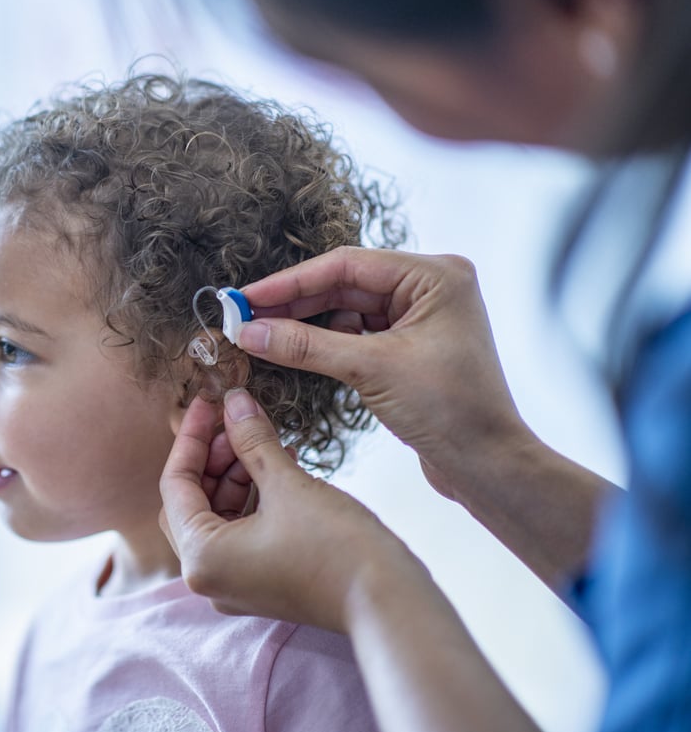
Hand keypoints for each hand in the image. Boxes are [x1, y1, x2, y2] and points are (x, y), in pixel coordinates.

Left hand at [160, 391, 415, 630]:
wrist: (388, 602)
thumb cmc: (337, 548)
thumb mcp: (287, 484)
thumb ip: (251, 440)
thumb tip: (233, 401)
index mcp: (200, 558)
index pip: (175, 485)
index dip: (190, 438)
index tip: (205, 403)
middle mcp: (208, 578)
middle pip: (191, 502)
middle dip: (212, 457)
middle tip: (235, 422)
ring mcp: (234, 585)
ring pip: (217, 516)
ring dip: (235, 475)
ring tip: (261, 438)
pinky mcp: (261, 583)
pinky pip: (241, 532)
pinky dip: (253, 498)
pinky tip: (278, 463)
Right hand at [236, 246, 533, 501]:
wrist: (488, 465)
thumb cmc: (451, 411)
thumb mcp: (371, 370)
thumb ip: (306, 346)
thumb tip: (250, 332)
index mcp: (434, 276)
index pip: (347, 266)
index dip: (290, 282)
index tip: (247, 298)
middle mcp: (430, 288)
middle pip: (345, 284)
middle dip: (293, 303)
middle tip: (244, 316)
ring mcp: (422, 317)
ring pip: (347, 310)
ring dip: (306, 323)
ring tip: (261, 335)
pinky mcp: (411, 346)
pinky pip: (358, 333)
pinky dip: (326, 342)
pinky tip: (294, 350)